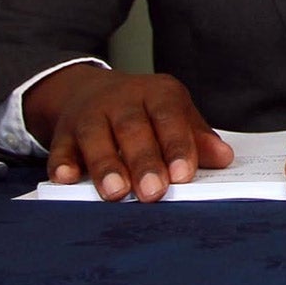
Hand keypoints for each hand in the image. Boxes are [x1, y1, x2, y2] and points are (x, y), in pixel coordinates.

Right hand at [28, 66, 233, 201]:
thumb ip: (196, 137)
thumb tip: (224, 159)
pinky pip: (60, 148)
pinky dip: (62, 163)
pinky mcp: (63, 133)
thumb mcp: (174, 114)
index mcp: (158, 93)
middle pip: (133, 129)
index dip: (177, 146)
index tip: (184, 175)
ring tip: (116, 193)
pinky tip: (67, 179)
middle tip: (154, 192)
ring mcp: (90, 115)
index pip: (170, 117)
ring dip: (106, 165)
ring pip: (96, 138)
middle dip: (144, 162)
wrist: (88, 91)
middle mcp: (123, 100)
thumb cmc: (144, 111)